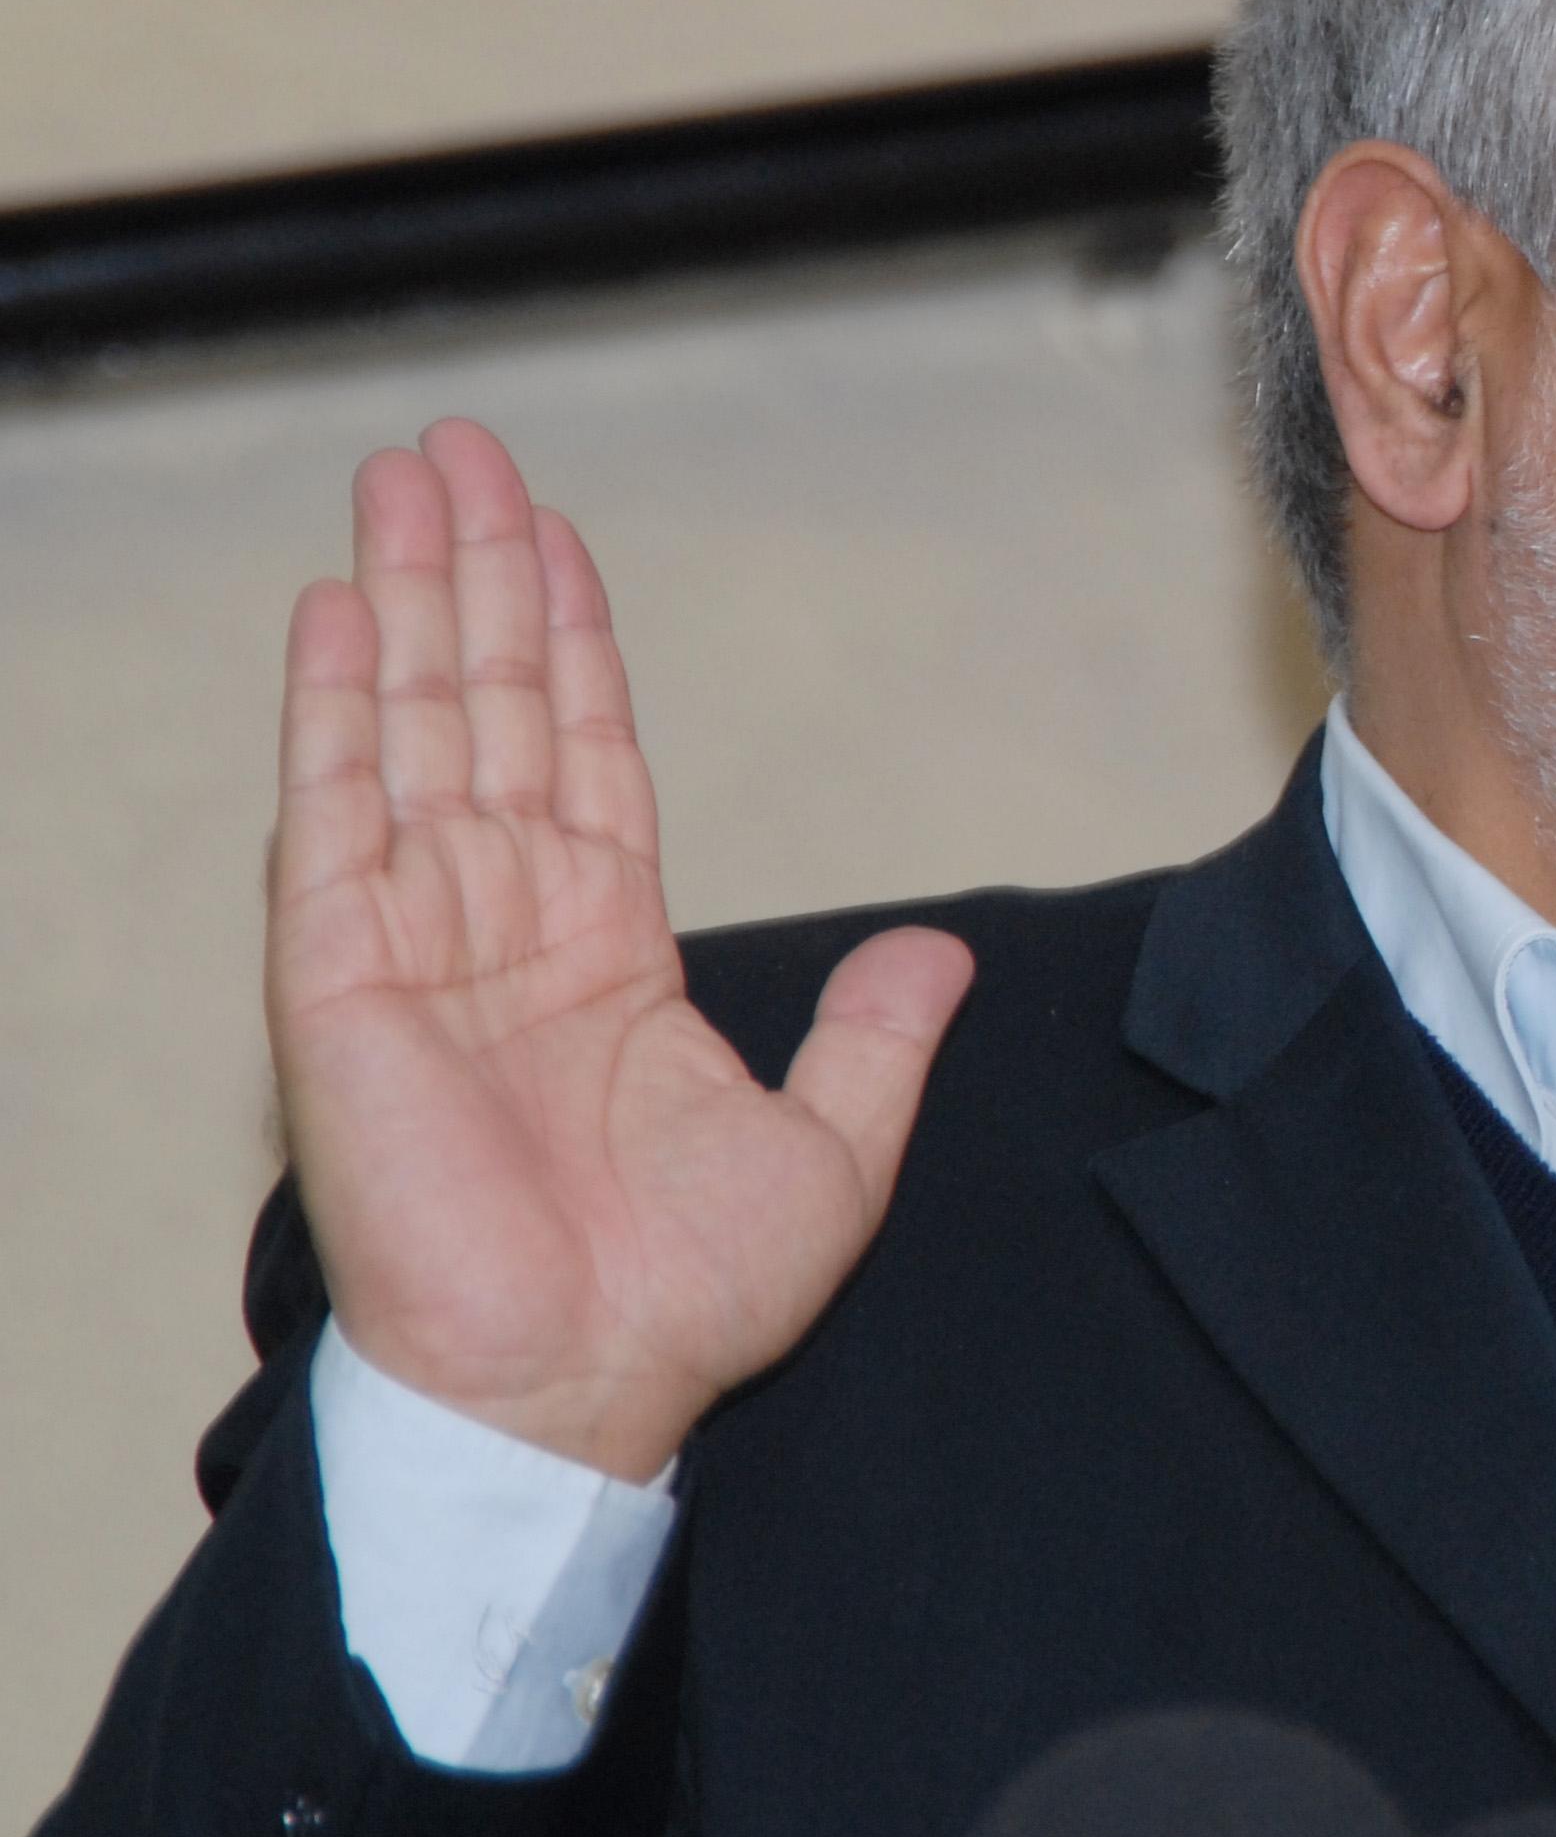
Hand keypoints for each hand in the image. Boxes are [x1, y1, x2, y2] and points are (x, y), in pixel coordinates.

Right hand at [268, 419, 971, 1479]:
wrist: (587, 1386)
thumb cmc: (685, 1298)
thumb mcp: (830, 1149)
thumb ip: (877, 1037)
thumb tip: (943, 954)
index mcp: (606, 952)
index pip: (585, 752)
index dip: (569, 640)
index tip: (552, 533)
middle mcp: (504, 924)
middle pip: (486, 706)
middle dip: (472, 577)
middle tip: (455, 450)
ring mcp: (418, 941)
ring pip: (413, 729)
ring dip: (402, 601)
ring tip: (397, 476)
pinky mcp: (343, 981)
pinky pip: (335, 820)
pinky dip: (331, 714)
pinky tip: (333, 614)